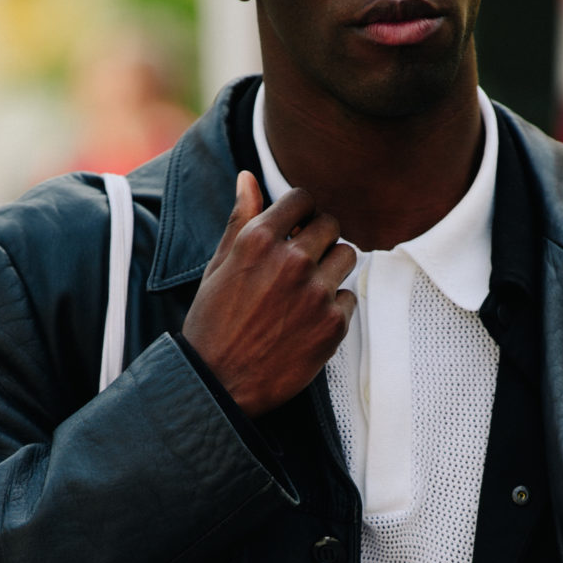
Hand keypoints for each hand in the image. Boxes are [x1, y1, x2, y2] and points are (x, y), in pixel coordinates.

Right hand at [181, 171, 356, 417]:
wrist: (218, 384)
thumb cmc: (213, 324)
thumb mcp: (219, 266)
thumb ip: (241, 219)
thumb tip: (248, 178)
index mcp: (259, 240)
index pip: (303, 199)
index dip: (301, 212)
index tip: (297, 228)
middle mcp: (291, 261)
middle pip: (331, 224)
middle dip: (320, 236)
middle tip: (304, 260)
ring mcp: (316, 293)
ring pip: (347, 256)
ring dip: (332, 267)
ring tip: (308, 289)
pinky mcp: (333, 325)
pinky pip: (349, 298)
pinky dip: (334, 307)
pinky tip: (307, 321)